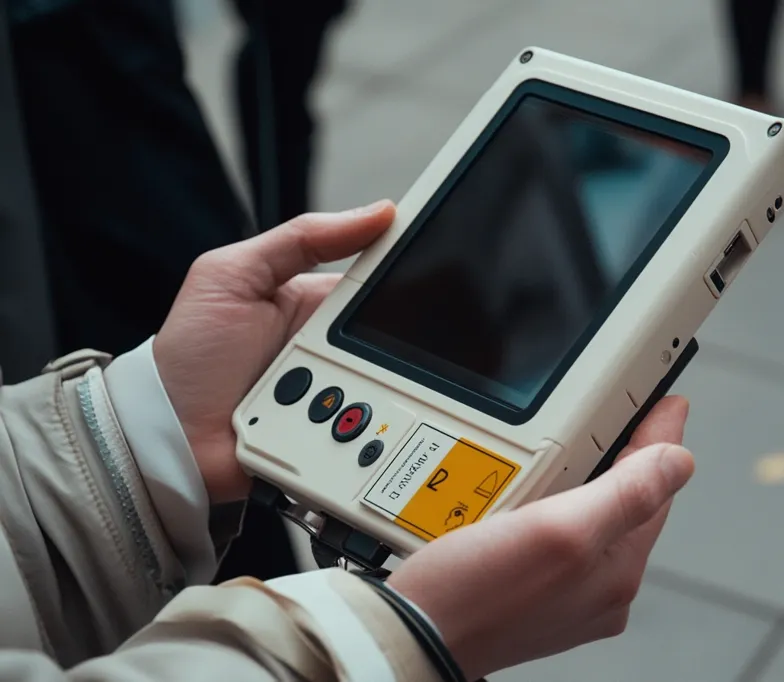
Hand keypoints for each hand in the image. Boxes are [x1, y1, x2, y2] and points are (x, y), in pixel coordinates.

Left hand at [153, 201, 395, 503]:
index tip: (439, 267)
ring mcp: (340, 397)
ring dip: (384, 389)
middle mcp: (336, 350)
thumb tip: (378, 212)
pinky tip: (362, 427)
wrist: (163, 437)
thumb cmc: (190, 356)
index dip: (409, 276)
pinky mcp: (338, 442)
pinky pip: (373, 432)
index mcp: (318, 304)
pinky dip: (374, 430)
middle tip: (383, 348)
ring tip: (344, 391)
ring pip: (392, 389)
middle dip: (404, 344)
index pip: (378, 284)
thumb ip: (300, 239)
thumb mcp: (232, 275)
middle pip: (394, 342)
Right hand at [387, 396, 693, 680]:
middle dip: (624, 457)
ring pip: (589, 517)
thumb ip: (625, 495)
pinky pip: (555, 533)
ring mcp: (564, 591)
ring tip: (585, 441)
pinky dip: (552, 503)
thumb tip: (680, 462)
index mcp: (617, 572)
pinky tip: (536, 489)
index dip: (661, 439)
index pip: (656, 489)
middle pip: (626, 503)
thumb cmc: (474, 593)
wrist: (411, 634)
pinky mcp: (529, 588)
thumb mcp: (559, 531)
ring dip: (586, 477)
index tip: (666, 403)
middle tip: (624, 414)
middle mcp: (597, 587)